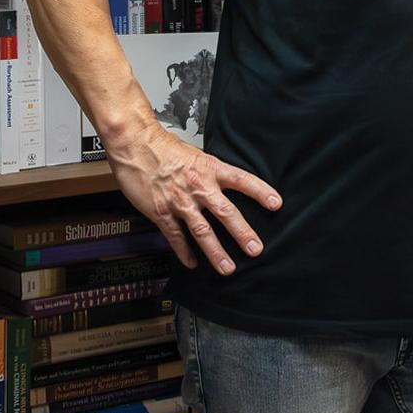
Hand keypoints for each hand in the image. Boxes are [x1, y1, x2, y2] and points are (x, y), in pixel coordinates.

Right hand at [105, 120, 281, 274]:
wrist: (135, 144)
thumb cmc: (165, 148)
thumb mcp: (197, 156)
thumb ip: (211, 174)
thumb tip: (226, 186)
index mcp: (210, 169)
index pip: (242, 180)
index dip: (260, 192)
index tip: (276, 204)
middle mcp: (198, 186)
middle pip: (226, 212)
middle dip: (242, 233)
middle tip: (255, 249)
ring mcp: (180, 201)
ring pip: (202, 231)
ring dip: (216, 252)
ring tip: (228, 268)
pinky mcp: (161, 212)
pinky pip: (175, 236)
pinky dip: (184, 252)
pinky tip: (192, 262)